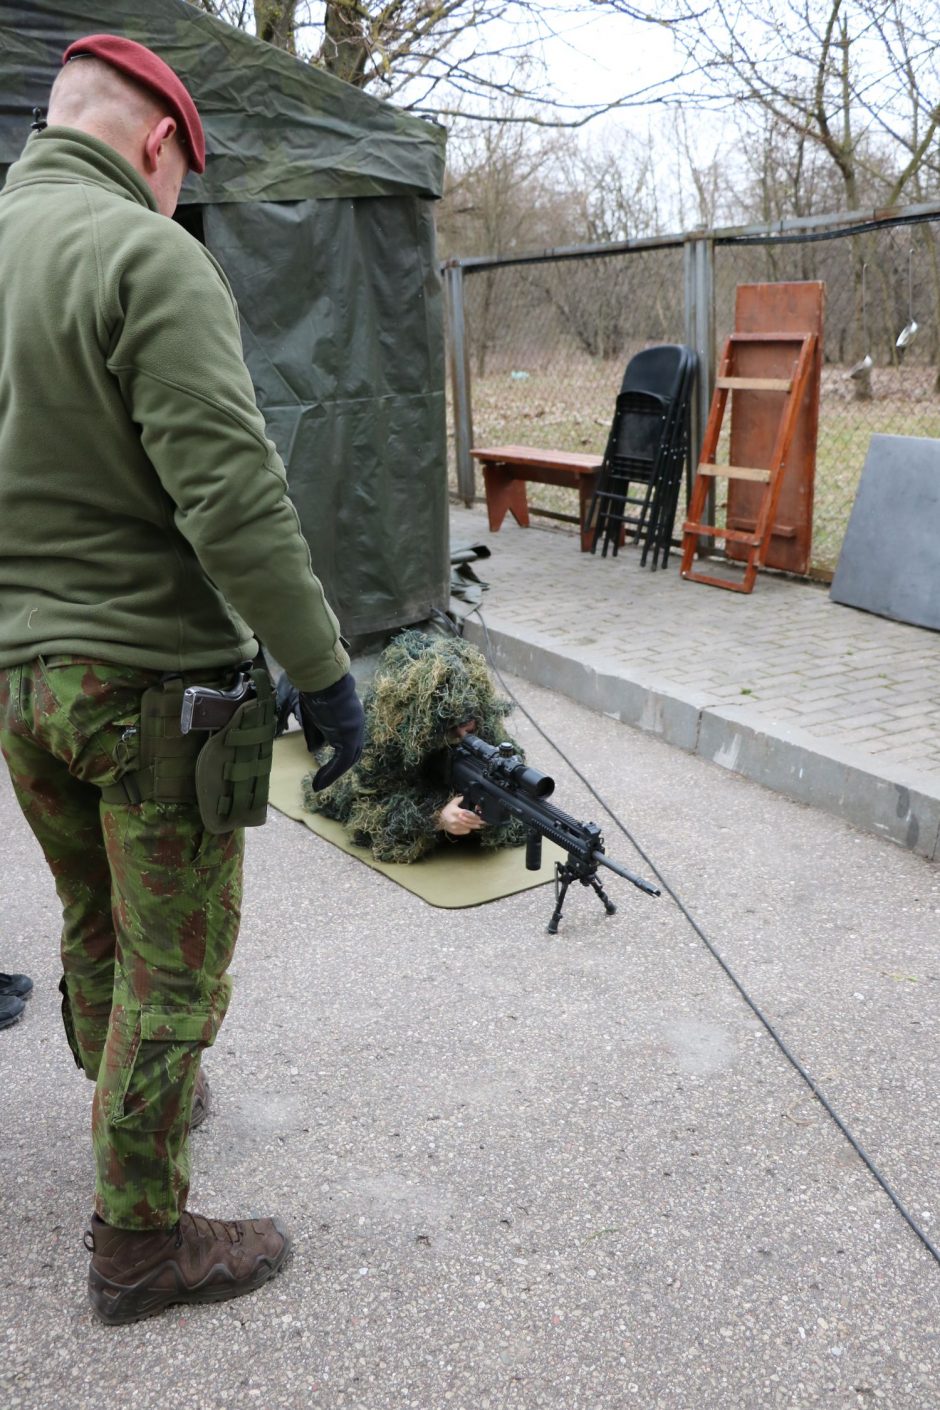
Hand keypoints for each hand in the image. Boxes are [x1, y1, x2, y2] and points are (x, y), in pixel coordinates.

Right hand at [298, 673, 364, 789]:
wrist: (322, 679)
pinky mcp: (350, 735)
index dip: (339, 757)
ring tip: (318, 785)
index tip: (325, 767)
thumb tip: (316, 749)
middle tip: (322, 780)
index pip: (349, 743)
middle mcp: (357, 726)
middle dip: (337, 769)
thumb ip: (318, 733)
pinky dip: (331, 773)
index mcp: (351, 719)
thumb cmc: (316, 691)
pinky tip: (319, 782)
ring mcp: (356, 730)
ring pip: (348, 759)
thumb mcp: (316, 716)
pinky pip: (342, 760)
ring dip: (333, 774)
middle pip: (352, 753)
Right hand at [437, 795, 483, 835]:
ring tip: (479, 825)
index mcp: (455, 812)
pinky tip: (471, 827)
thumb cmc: (447, 810)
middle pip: (469, 822)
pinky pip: (464, 831)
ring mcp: (455, 826)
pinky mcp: (455, 831)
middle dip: (477, 822)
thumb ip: (459, 799)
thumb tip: (465, 796)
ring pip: (467, 827)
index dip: (475, 816)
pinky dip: (468, 829)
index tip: (480, 816)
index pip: (467, 814)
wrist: (438, 820)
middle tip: (483, 822)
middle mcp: (455, 820)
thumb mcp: (452, 803)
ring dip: (474, 826)